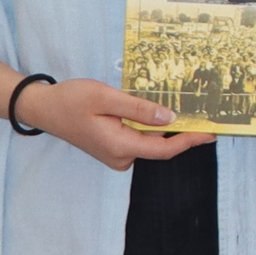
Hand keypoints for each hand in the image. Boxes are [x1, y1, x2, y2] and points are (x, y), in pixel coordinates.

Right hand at [24, 76, 203, 168]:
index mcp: (120, 146)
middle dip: (181, 132)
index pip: (164, 149)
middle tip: (201, 113)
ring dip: (164, 129)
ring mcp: (116, 155)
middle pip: (160, 147)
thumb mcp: (105, 97)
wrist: (44, 108)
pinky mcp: (114, 149)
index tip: (211, 133)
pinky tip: (156, 113)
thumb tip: (169, 119)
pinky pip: (139, 140)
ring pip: (149, 143)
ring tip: (182, 109)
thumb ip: (138, 109)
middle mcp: (120, 157)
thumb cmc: (71, 100)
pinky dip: (150, 128)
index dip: (190, 141)